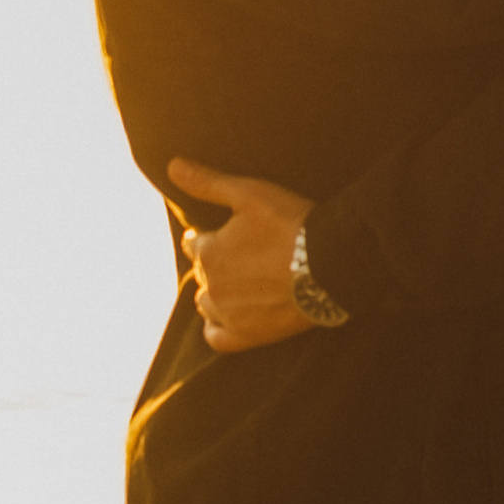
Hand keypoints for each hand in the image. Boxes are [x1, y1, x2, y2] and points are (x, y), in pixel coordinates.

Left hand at [168, 159, 315, 350]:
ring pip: (206, 304)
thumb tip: (172, 166)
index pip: (194, 244)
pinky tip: (226, 319)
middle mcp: (212, 286)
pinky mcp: (248, 336)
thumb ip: (207, 182)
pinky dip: (216, 329)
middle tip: (237, 254)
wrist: (331, 264)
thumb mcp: (248, 193)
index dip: (205, 236)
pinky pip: (217, 338)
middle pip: (202, 273)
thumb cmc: (290, 224)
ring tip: (235, 282)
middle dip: (213, 263)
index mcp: (208, 252)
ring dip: (214, 292)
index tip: (218, 233)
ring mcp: (229, 314)